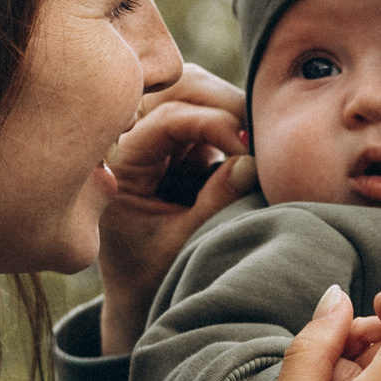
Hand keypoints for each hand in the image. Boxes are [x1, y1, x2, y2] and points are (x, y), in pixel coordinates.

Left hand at [96, 67, 258, 349]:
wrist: (137, 293)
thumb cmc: (151, 274)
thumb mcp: (182, 243)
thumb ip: (214, 203)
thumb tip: (252, 162)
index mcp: (118, 162)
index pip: (166, 118)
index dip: (212, 125)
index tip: (249, 151)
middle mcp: (130, 136)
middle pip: (179, 87)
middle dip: (225, 104)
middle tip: (261, 138)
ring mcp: (156, 134)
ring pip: (198, 90)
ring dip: (232, 110)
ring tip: (259, 145)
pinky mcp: (180, 141)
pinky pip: (212, 111)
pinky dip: (236, 124)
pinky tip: (254, 147)